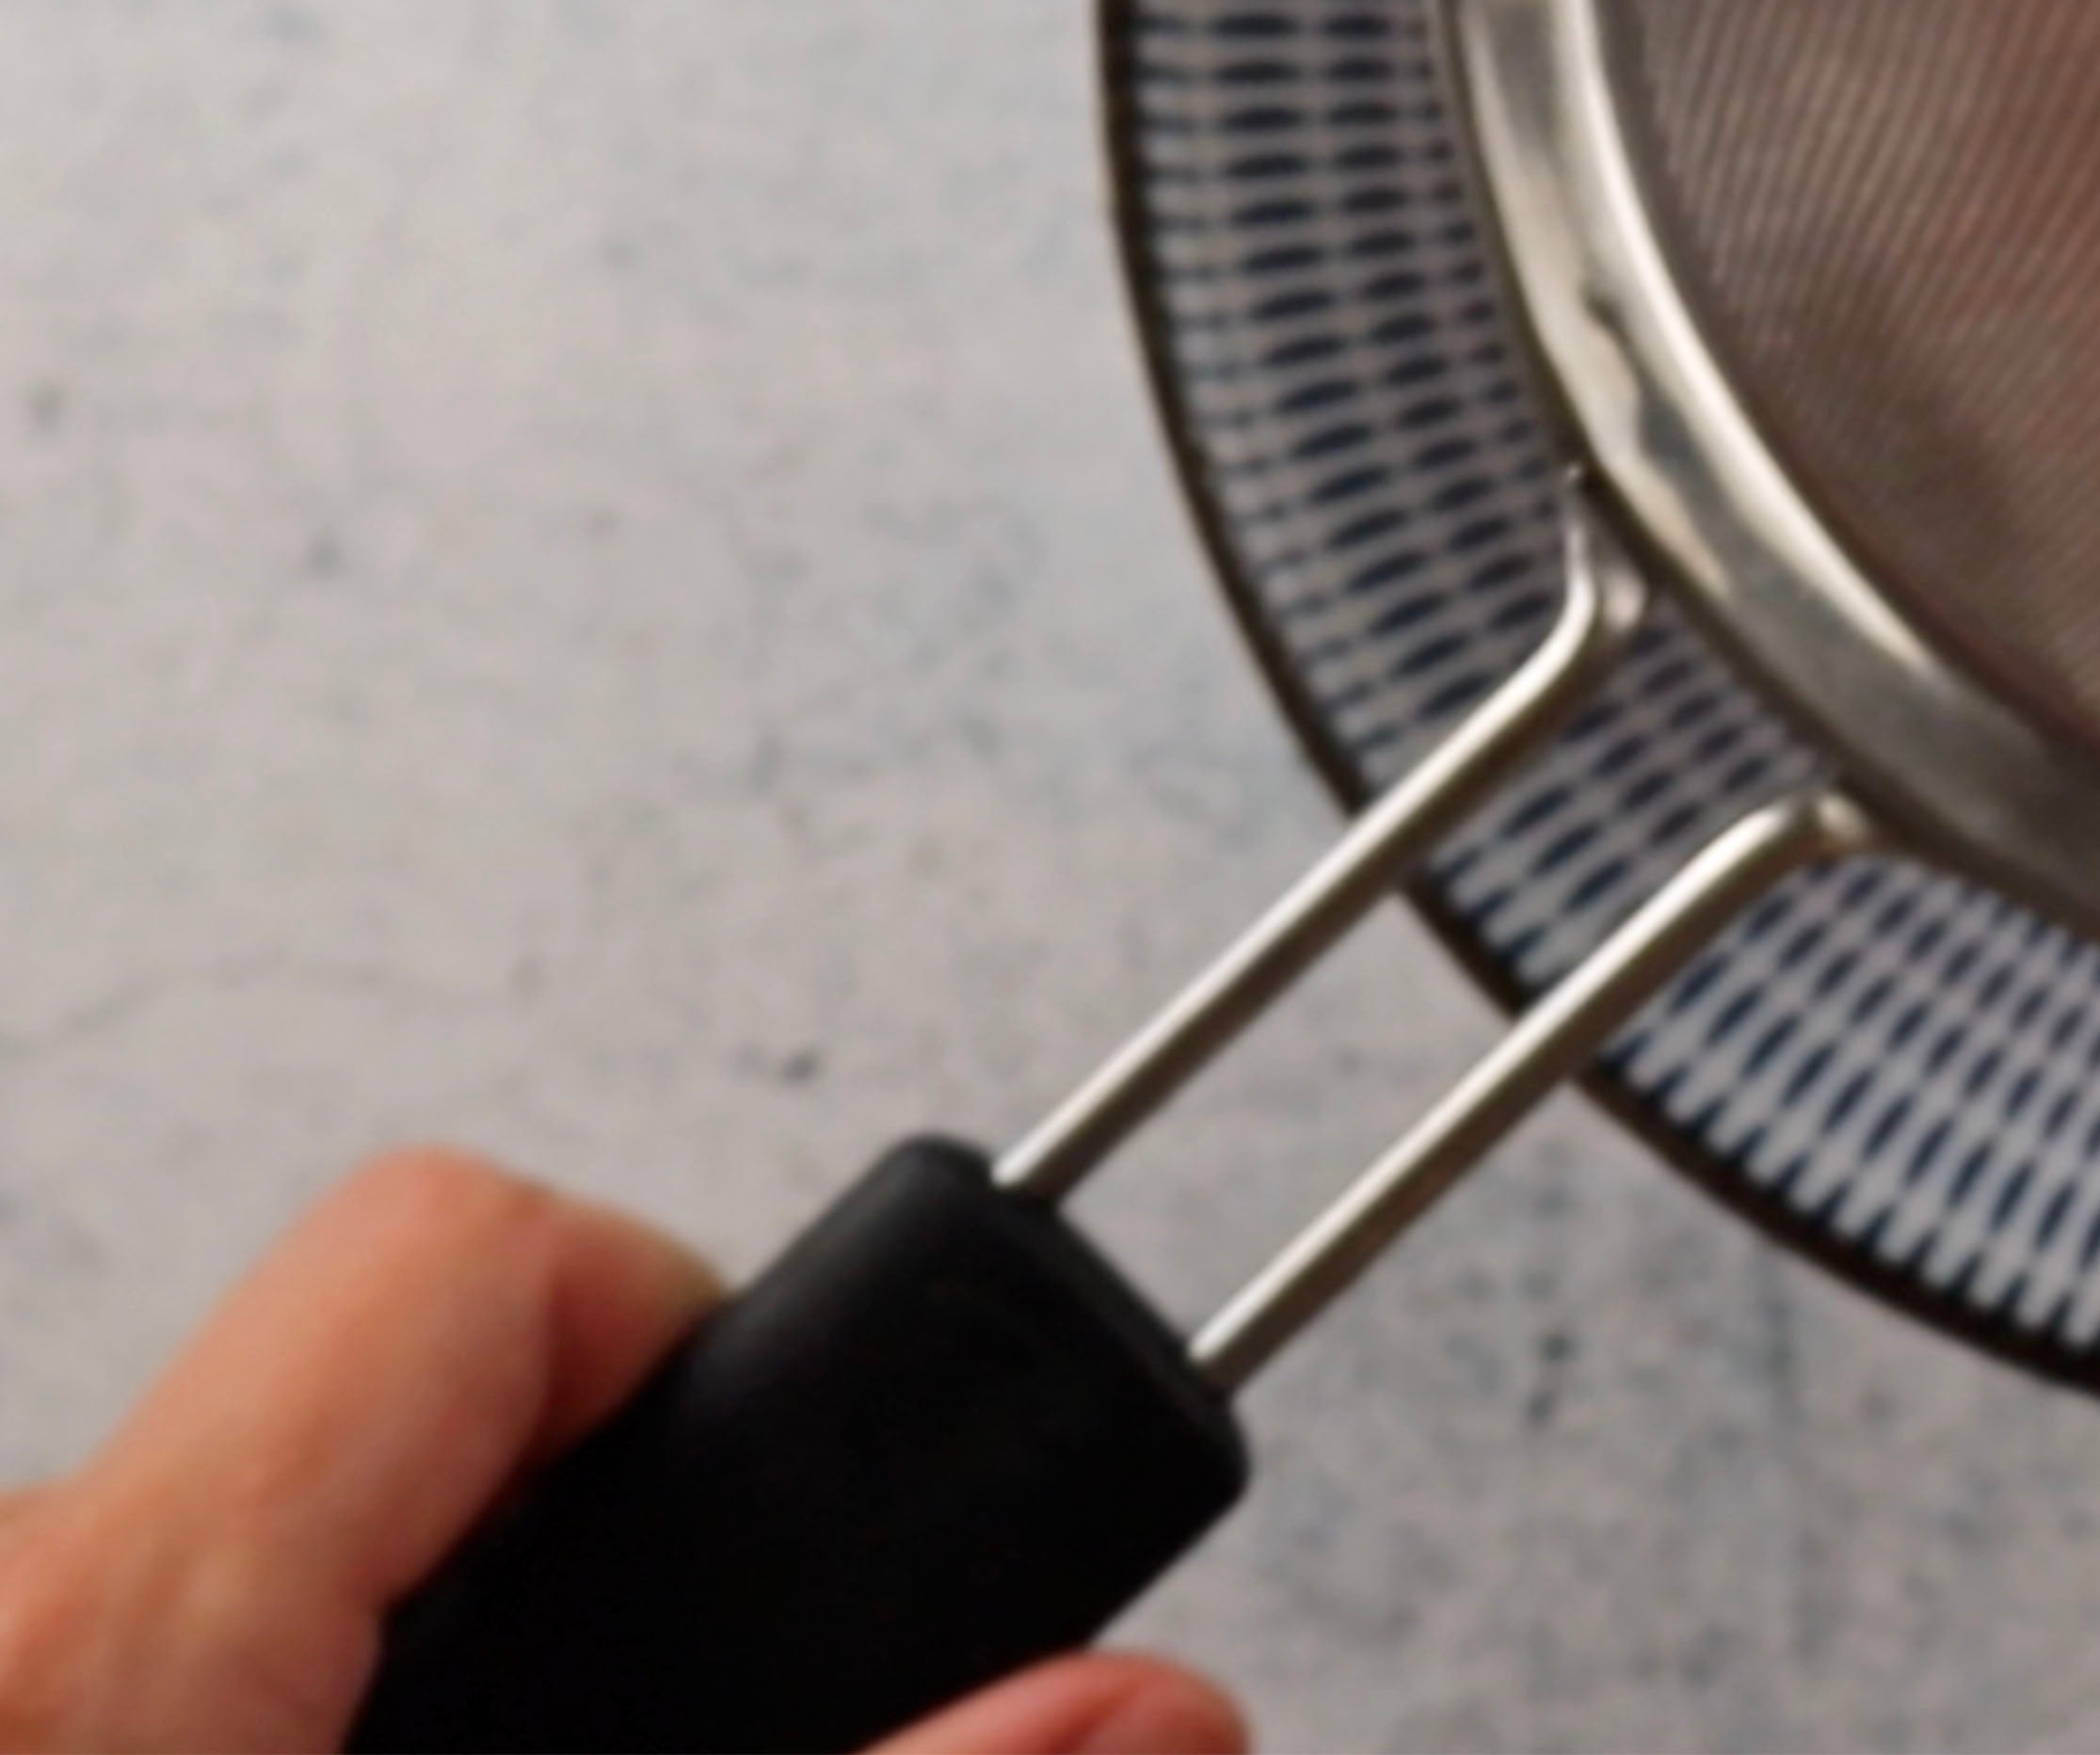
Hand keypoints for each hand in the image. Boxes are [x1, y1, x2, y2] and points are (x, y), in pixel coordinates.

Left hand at [0, 1151, 1244, 1754]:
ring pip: (280, 1537)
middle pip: (393, 1397)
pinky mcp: (21, 1706)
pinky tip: (390, 1746)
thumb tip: (1135, 1709)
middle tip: (672, 1686)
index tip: (784, 1508)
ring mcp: (10, 1649)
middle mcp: (24, 1599)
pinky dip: (303, 1682)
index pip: (473, 1246)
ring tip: (529, 1735)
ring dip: (435, 1637)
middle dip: (587, 1559)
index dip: (684, 1332)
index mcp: (121, 1635)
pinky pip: (160, 1628)